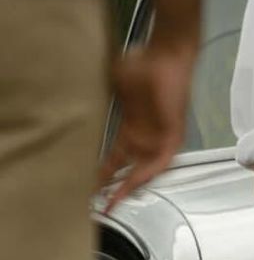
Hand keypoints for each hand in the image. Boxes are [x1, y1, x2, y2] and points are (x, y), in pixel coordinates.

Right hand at [98, 39, 196, 211]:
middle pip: (128, 170)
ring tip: (112, 202)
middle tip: (96, 204)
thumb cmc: (141, 63)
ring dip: (130, 186)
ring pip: (146, 170)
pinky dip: (150, 173)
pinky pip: (163, 160)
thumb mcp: (113, 84)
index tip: (86, 186)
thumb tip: (74, 99)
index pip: (115, 158)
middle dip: (113, 188)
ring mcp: (159, 135)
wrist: (165, 55)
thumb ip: (98, 96)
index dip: (102, 173)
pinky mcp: (173, 133)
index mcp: (131, 127)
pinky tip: (135, 185)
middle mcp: (145, 135)